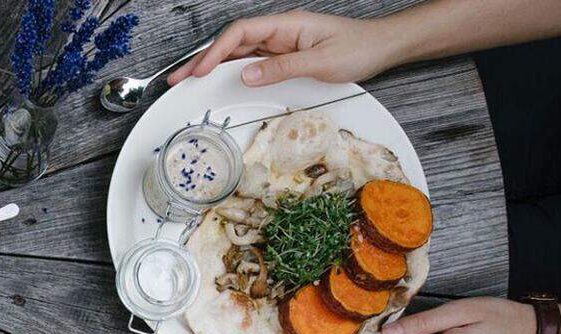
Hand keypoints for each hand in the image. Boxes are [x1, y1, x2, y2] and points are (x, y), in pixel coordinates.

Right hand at [168, 11, 400, 87]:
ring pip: (238, 53)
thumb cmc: (358, 49)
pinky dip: (231, 72)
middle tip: (178, 78)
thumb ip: (281, 68)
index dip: (216, 52)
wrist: (381, 47)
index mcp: (286, 25)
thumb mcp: (321, 62)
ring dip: (213, 67)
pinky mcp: (284, 55)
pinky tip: (219, 81)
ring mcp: (280, 43)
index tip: (200, 71)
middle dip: (203, 60)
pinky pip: (252, 61)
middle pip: (232, 43)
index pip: (240, 33)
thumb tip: (246, 75)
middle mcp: (279, 32)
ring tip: (189, 82)